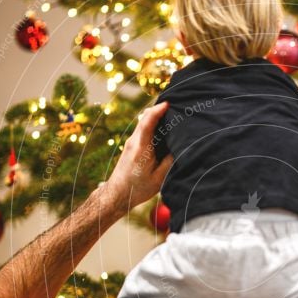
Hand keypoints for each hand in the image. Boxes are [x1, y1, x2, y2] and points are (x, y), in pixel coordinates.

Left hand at [102, 100, 173, 214]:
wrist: (117, 194)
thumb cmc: (138, 189)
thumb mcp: (159, 178)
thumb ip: (170, 161)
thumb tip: (180, 147)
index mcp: (141, 149)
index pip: (148, 123)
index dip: (158, 111)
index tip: (168, 103)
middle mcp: (134, 142)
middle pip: (145, 118)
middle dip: (158, 109)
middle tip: (175, 104)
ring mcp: (131, 142)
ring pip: (143, 122)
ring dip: (155, 116)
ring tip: (171, 113)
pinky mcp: (131, 146)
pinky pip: (142, 129)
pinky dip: (152, 124)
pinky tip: (162, 127)